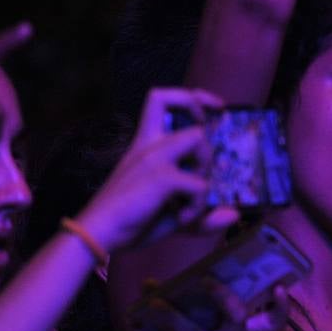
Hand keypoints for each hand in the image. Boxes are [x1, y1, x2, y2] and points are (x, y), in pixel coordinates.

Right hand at [76, 87, 239, 252]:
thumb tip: (233, 215)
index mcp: (144, 143)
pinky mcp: (161, 175)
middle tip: (201, 178)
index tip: (215, 109)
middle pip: (192, 118)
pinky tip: (181, 220)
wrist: (98, 234)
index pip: (161, 97)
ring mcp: (155, 156)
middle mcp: (149, 144)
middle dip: (209, 151)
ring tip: (190, 199)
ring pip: (199, 140)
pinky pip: (199, 184)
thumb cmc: (129, 222)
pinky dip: (197, 206)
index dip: (192, 96)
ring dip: (204, 171)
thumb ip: (200, 213)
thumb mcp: (170, 215)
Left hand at [142, 283, 289, 330]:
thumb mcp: (190, 326)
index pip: (271, 319)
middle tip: (200, 279)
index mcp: (237, 330)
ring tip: (150, 305)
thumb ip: (173, 302)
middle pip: (236, 316)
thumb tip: (147, 282)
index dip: (281, 306)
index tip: (278, 288)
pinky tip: (136, 330)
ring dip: (170, 317)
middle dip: (219, 295)